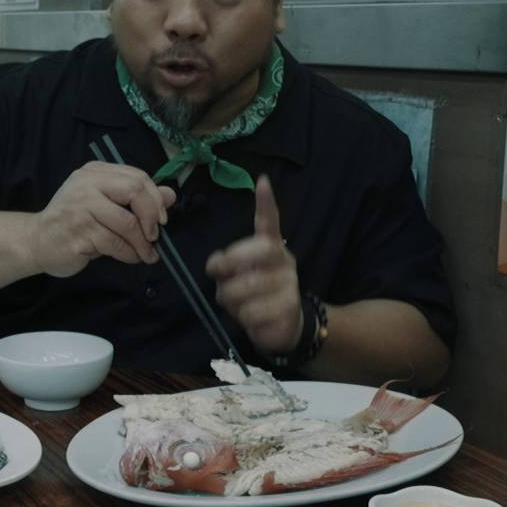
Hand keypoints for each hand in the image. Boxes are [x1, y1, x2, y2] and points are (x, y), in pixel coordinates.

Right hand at [26, 162, 176, 277]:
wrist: (38, 241)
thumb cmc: (75, 221)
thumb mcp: (106, 203)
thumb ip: (136, 197)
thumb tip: (171, 196)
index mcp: (94, 172)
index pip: (136, 177)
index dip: (155, 198)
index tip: (161, 219)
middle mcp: (86, 185)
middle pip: (134, 191)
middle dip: (151, 216)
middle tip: (155, 236)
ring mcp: (80, 208)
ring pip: (127, 223)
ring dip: (142, 243)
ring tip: (147, 254)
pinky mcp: (78, 233)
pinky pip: (115, 244)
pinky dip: (129, 254)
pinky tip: (131, 258)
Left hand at [206, 175, 302, 354]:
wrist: (283, 325)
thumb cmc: (255, 295)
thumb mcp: (235, 277)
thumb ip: (224, 266)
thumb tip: (215, 265)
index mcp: (271, 248)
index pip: (269, 222)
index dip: (266, 203)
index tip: (262, 181)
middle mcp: (284, 260)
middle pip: (256, 253)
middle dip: (229, 267)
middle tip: (219, 279)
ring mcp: (290, 284)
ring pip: (247, 287)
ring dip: (232, 299)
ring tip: (237, 304)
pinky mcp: (290, 308)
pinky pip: (253, 312)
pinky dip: (243, 318)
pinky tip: (251, 318)